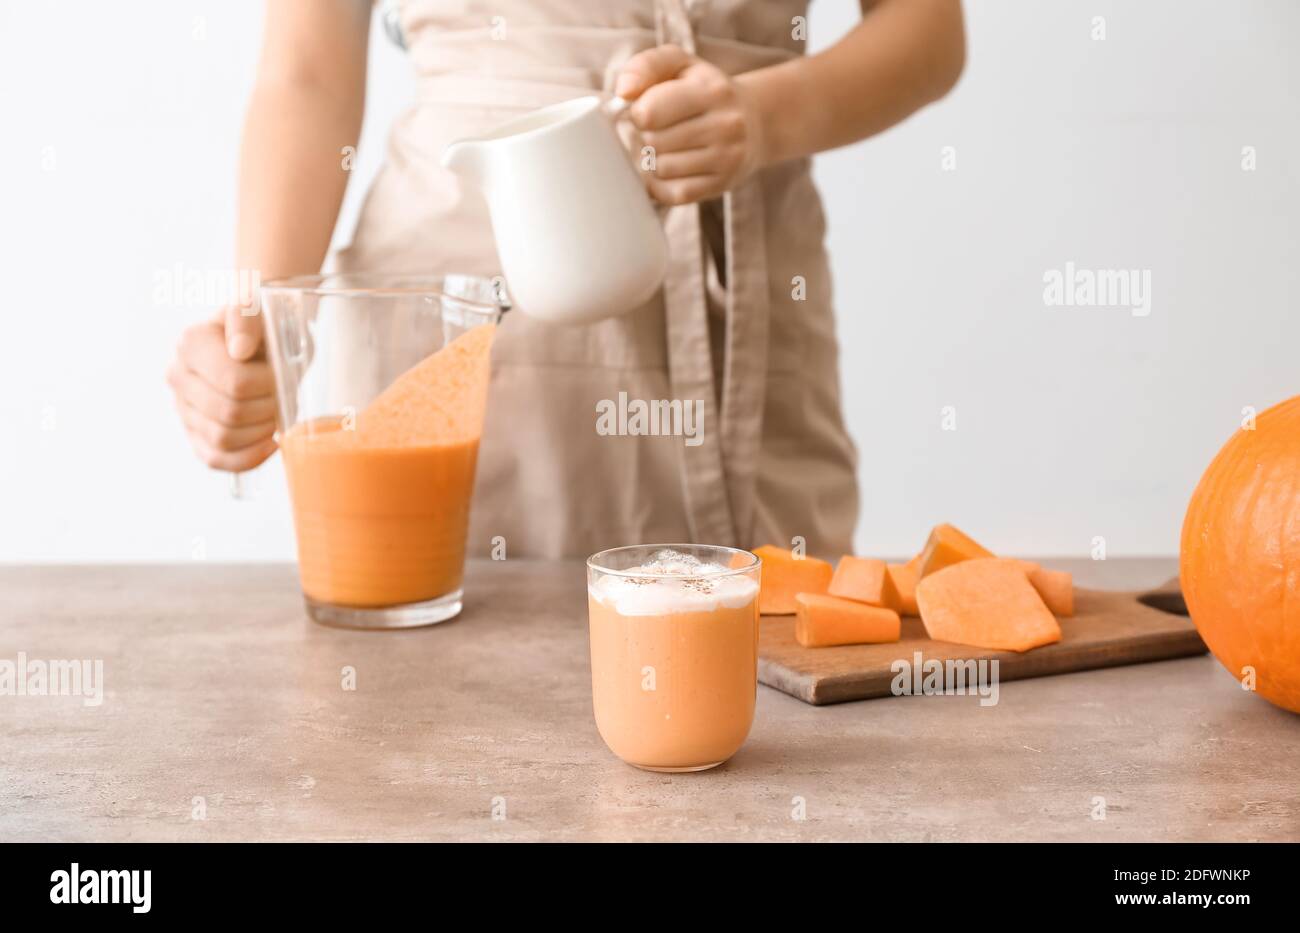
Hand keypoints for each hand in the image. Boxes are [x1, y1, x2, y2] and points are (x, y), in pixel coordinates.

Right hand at [166, 300, 277, 470]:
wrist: (263, 342)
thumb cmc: (265, 327)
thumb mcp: (262, 310)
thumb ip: (248, 318)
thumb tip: (239, 349)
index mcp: (191, 343)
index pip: (234, 382)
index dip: (268, 385)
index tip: (281, 373)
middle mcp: (178, 375)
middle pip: (230, 412)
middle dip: (268, 408)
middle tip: (283, 394)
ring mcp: (182, 408)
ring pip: (223, 438)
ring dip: (261, 431)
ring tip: (276, 412)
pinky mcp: (195, 433)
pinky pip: (216, 459)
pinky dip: (248, 458)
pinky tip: (270, 443)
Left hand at [616, 44, 764, 205]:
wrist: (753, 122)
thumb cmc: (703, 90)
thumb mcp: (679, 64)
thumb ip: (645, 66)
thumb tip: (623, 92)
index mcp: (711, 90)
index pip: (650, 113)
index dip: (638, 112)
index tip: (647, 109)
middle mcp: (725, 125)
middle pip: (653, 143)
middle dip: (646, 136)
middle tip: (658, 130)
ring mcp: (727, 158)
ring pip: (662, 169)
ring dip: (653, 160)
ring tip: (666, 147)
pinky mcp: (722, 184)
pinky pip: (674, 193)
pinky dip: (663, 184)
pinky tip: (670, 169)